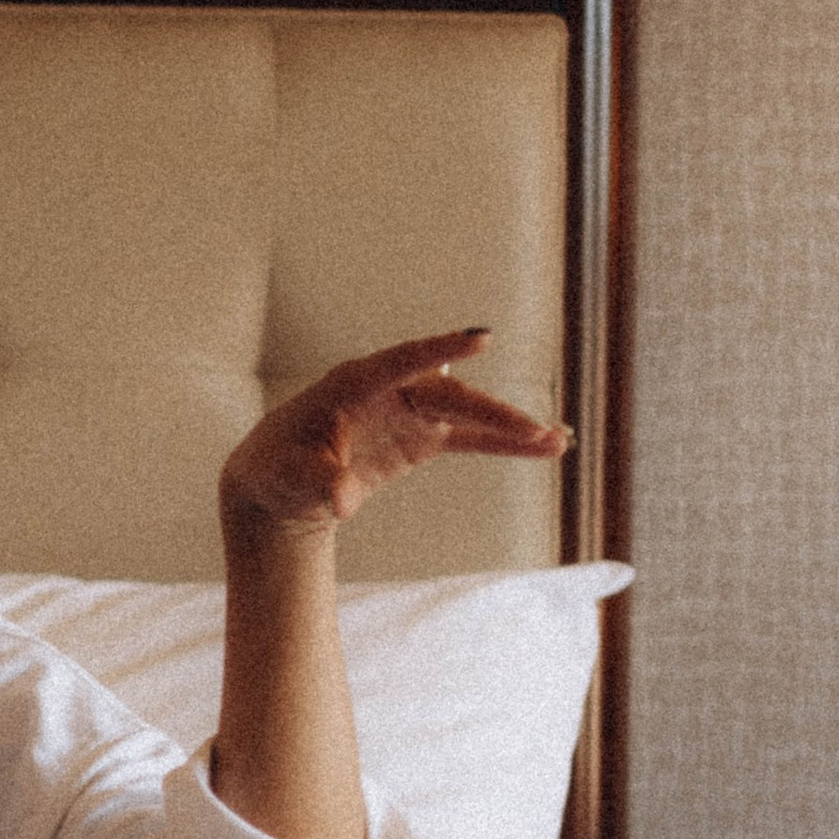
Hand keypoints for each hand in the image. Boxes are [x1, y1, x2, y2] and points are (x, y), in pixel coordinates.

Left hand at [220, 330, 567, 538]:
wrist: (280, 484)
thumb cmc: (279, 470)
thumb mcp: (293, 480)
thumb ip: (321, 484)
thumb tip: (342, 499)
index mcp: (354, 384)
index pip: (404, 362)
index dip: (443, 350)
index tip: (481, 338)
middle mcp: (388, 390)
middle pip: (450, 395)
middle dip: (494, 414)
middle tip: (536, 431)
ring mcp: (408, 412)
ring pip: (467, 414)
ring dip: (510, 427)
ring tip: (558, 441)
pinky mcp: (420, 437)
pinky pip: (468, 437)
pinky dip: (502, 444)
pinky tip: (545, 448)